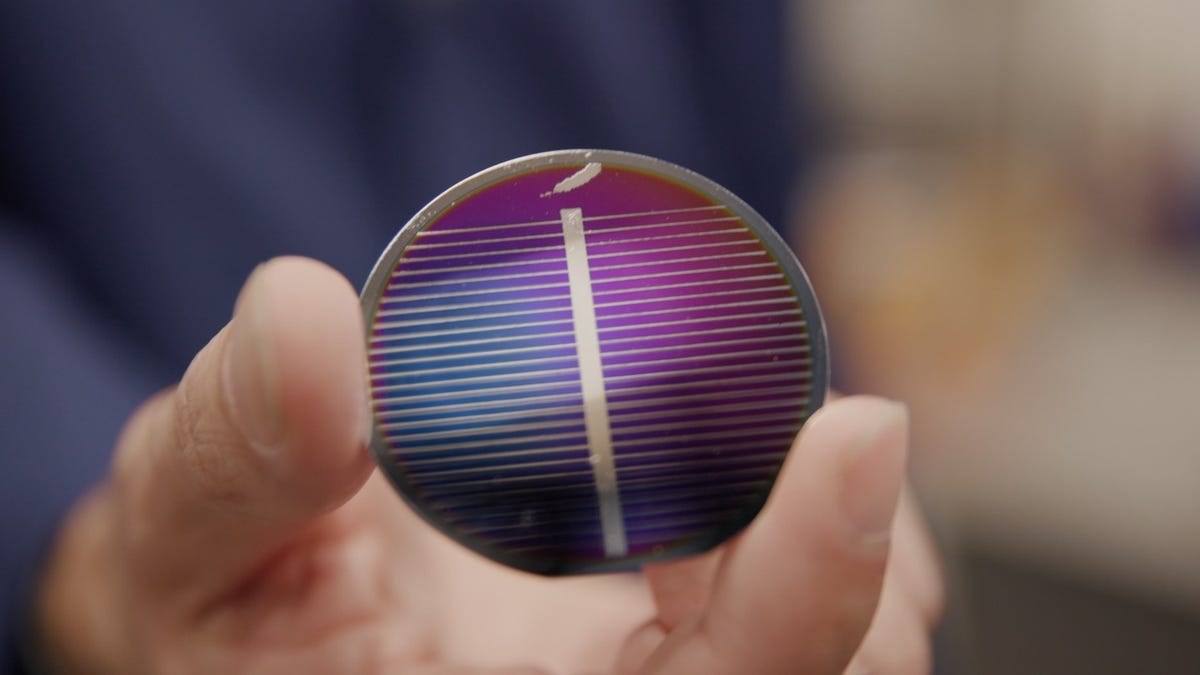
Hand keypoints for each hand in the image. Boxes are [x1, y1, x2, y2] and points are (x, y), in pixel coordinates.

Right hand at [35, 257, 940, 673]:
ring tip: (752, 415)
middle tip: (806, 406)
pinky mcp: (709, 639)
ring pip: (863, 642)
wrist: (297, 605)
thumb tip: (301, 318)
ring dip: (845, 522)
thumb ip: (230, 444)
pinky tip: (749, 443)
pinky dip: (824, 507)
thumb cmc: (241, 597)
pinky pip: (849, 596)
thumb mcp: (187, 533)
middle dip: (845, 551)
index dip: (802, 595)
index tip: (849, 431)